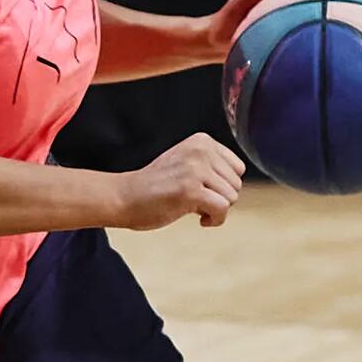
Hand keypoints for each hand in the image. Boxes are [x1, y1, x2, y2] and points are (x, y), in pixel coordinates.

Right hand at [115, 136, 244, 231]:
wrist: (124, 197)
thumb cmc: (153, 186)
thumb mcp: (185, 163)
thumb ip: (210, 166)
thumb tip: (236, 186)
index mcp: (201, 141)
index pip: (237, 168)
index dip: (223, 185)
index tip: (204, 190)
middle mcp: (201, 151)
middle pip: (236, 184)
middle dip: (220, 197)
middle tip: (196, 200)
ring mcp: (196, 170)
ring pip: (231, 198)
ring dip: (215, 209)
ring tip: (193, 207)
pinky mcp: (191, 191)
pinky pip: (222, 209)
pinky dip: (214, 220)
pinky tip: (199, 219)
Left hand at [196, 0, 357, 63]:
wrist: (209, 42)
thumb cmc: (219, 28)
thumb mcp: (233, 11)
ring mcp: (278, 12)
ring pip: (308, 4)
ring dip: (327, 3)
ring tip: (353, 10)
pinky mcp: (277, 26)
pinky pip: (301, 22)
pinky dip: (316, 24)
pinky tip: (329, 37)